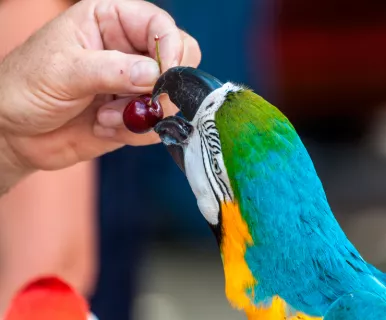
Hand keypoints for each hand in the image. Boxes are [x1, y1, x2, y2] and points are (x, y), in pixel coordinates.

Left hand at [0, 0, 200, 181]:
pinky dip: (135, 133)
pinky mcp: (134, 115)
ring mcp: (134, 85)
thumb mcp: (63, 71)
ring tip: (103, 117)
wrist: (13, 134)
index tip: (166, 76)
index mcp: (110, 21)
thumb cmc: (25, 87)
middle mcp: (128, 50)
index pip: (160, 25)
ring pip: (169, 98)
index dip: (171, 48)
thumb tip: (156, 75)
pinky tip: (102, 126)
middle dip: (163, 86)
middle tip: (144, 101)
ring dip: (140, 114)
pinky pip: (156, 126)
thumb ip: (111, 70)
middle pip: (179, 60)